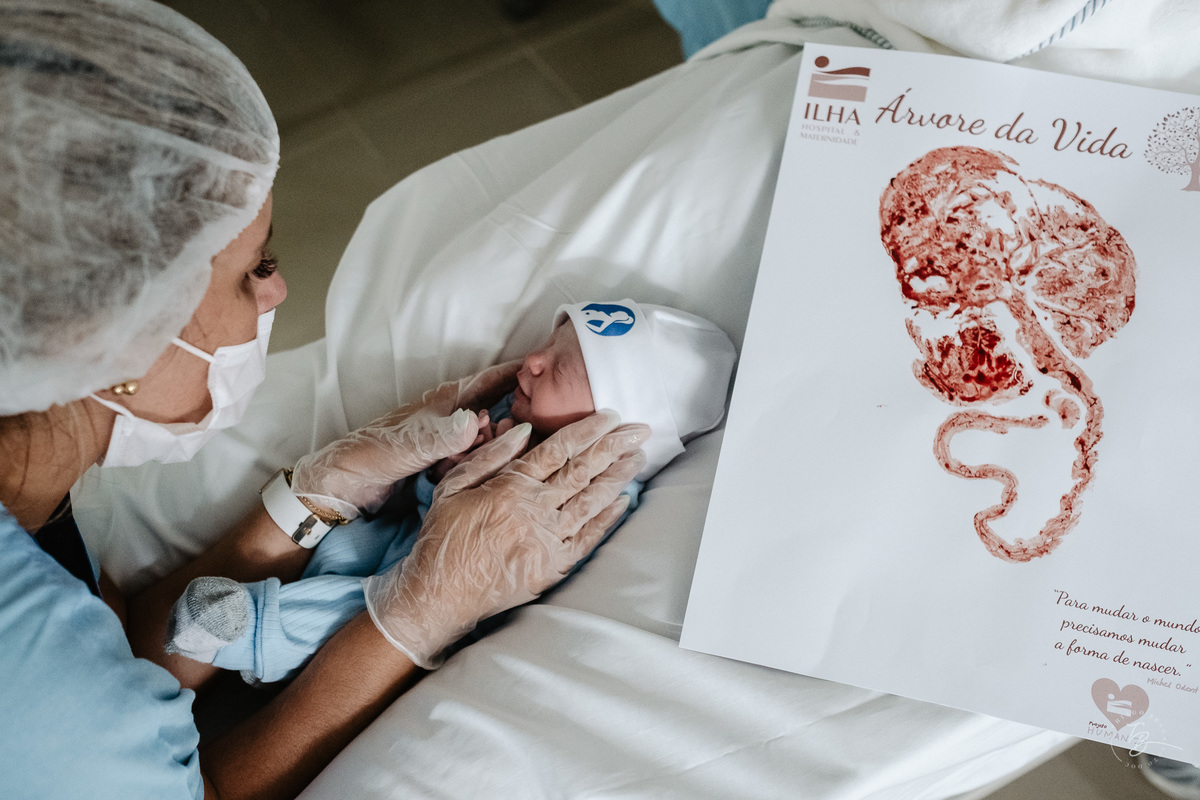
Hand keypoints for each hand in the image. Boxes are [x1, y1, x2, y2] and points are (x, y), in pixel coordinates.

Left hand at [291, 361, 519, 519]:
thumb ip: (442, 437)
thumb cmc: (369, 457)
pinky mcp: (445, 465)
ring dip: (496, 449)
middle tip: (522, 436)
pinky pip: (475, 461)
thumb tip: (477, 422)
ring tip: (499, 458)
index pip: (490, 380)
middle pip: (498, 411)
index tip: (550, 369)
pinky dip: (481, 466)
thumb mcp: (407, 447)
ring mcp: (449, 442)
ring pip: (488, 440)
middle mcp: (451, 418)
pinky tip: (479, 475)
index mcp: (444, 402)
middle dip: (514, 421)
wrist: (342, 487)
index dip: (519, 373)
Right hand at [362, 411, 648, 667]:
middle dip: (613, 447)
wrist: (439, 595)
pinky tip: (623, 501)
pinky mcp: (553, 566)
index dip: (587, 431)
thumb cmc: (442, 538)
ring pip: (591, 501)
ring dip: (617, 477)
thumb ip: (489, 457)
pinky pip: (588, 538)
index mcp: (510, 487)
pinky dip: (607, 518)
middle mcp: (534, 511)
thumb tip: (523, 430)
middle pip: (582, 471)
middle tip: (639, 430)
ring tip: (638, 458)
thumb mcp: (452, 486)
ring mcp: (547, 540)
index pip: (557, 450)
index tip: (609, 415)